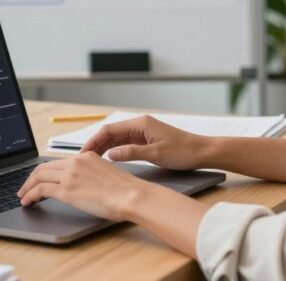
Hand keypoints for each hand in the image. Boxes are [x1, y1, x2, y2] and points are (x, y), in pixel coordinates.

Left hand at [16, 152, 153, 220]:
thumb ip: (91, 174)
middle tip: (25, 187)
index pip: (58, 162)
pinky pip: (40, 190)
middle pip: (44, 167)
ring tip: (23, 195)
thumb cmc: (125, 190)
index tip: (39, 178)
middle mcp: (75, 162)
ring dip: (27, 186)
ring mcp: (70, 175)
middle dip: (31, 178)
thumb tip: (81, 185)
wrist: (131, 195)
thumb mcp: (106, 174)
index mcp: (86, 156)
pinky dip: (30, 195)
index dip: (45, 171)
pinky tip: (27, 201)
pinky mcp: (66, 190)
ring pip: (38, 176)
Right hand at [80, 115, 208, 170]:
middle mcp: (140, 125)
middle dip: (96, 145)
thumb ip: (132, 153)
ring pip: (117, 139)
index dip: (94, 140)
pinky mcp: (146, 141)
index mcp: (141, 123)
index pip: (110, 129)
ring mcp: (143, 133)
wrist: (202, 152)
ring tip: (91, 161)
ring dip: (104, 148)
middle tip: (83, 159)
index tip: (83, 152)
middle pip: (111, 133)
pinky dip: (115, 151)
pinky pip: (125, 145)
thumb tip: (110, 154)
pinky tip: (108, 160)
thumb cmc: (183, 151)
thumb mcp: (156, 153)